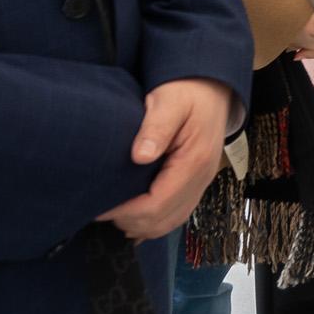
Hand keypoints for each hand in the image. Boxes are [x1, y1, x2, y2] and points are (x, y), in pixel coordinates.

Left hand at [98, 78, 233, 239]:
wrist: (212, 88)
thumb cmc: (187, 92)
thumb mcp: (169, 101)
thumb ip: (156, 127)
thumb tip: (139, 156)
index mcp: (194, 161)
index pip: (158, 203)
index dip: (126, 212)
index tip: (101, 207)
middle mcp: (201, 178)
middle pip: (163, 220)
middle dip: (130, 222)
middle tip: (103, 211)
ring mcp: (201, 183)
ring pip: (170, 222)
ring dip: (141, 225)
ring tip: (115, 215)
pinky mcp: (196, 183)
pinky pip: (176, 214)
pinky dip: (154, 221)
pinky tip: (135, 218)